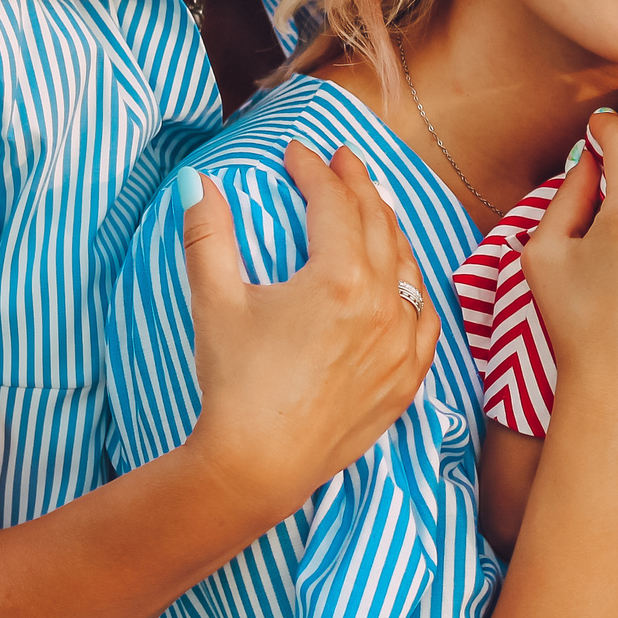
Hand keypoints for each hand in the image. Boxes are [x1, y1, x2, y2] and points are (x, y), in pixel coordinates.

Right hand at [178, 143, 440, 517]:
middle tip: (340, 161)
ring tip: (373, 205)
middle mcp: (383, 305)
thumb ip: (208, 233)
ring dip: (390, 227)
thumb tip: (193, 181)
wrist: (258, 465)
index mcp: (340, 277)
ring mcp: (401, 343)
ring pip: (408, 265)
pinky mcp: (406, 378)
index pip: (333, 202)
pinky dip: (414, 287)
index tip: (295, 152)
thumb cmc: (235, 384)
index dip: (313, 170)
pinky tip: (404, 278)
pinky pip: (425, 318)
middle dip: (357, 185)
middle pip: (378, 223)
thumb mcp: (216, 301)